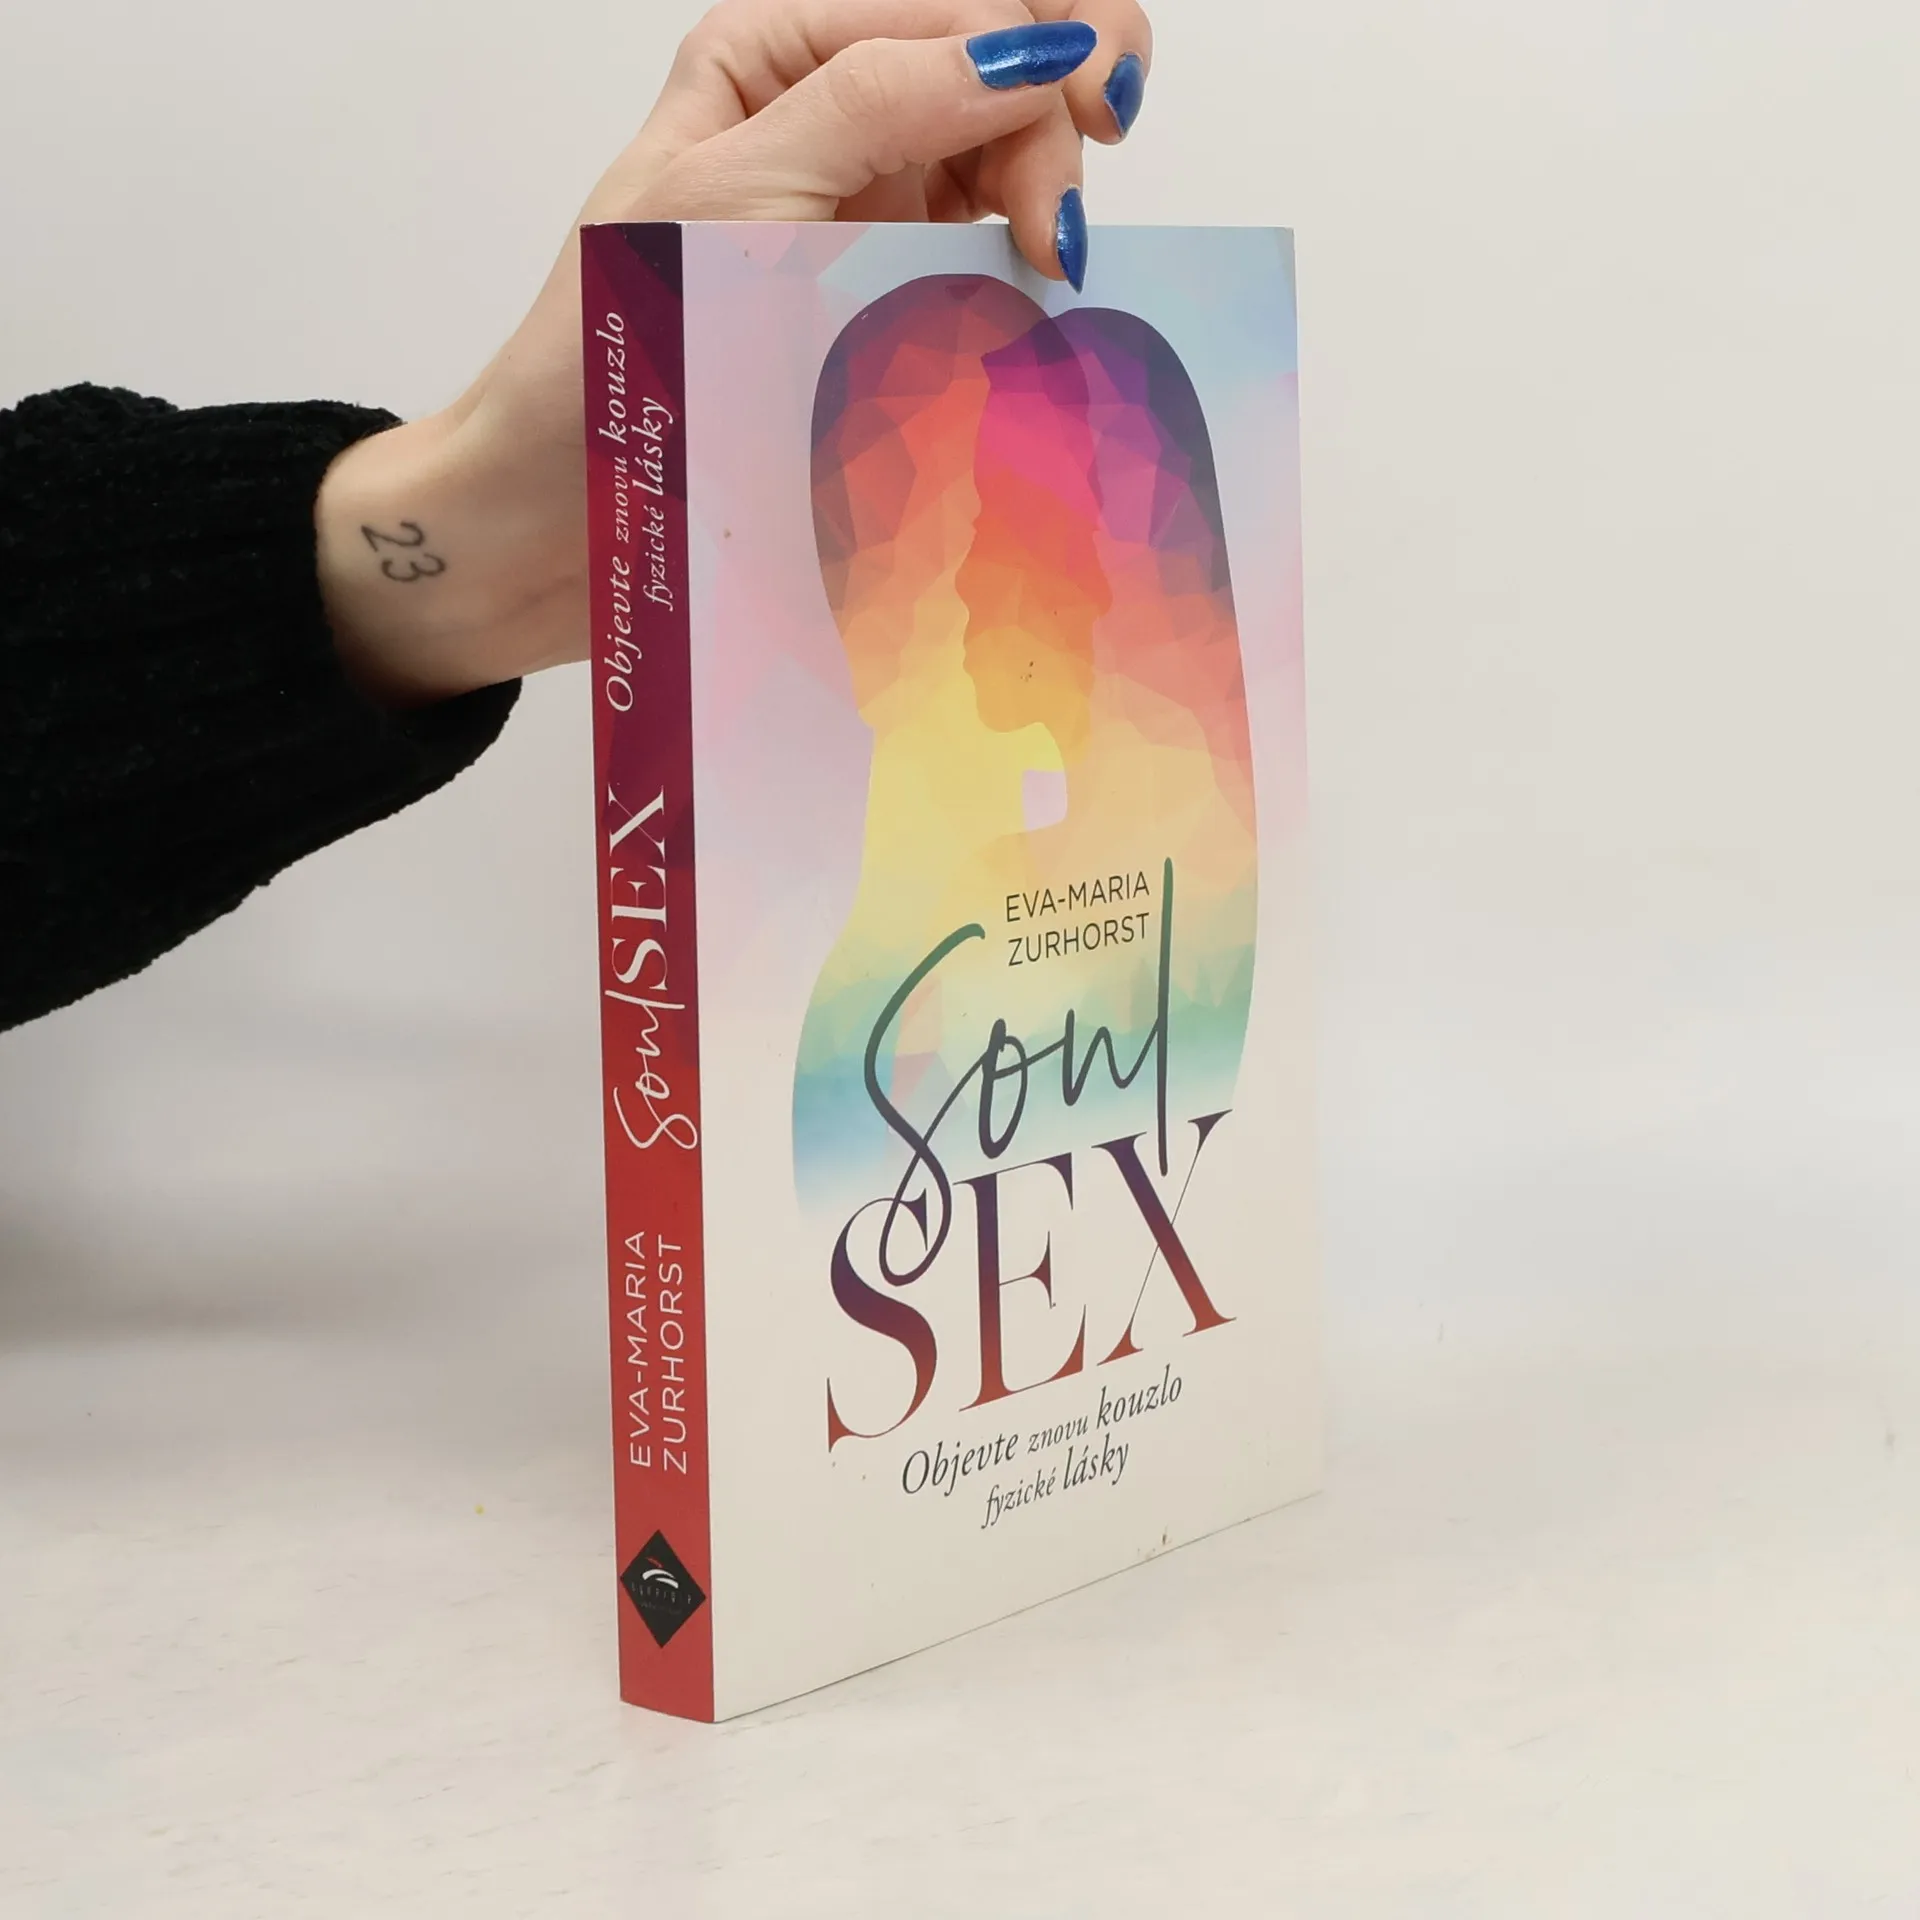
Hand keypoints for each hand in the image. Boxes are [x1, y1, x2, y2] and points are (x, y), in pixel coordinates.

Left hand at [318, 0, 1152, 704]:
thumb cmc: (606, 353)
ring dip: (1044, 218)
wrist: (556, 510)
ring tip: (1041, 286)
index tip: (1098, 129)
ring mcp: (867, 220)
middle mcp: (831, 124)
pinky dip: (1024, 287)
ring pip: (1011, 178)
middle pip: (1001, 87)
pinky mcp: (885, 311)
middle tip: (1059, 246)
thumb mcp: (731, 193)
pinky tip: (1033, 311)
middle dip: (1050, 141)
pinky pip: (985, 271)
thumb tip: (1035, 50)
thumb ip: (877, 102)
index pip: (961, 13)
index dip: (1051, 51)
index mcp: (780, 56)